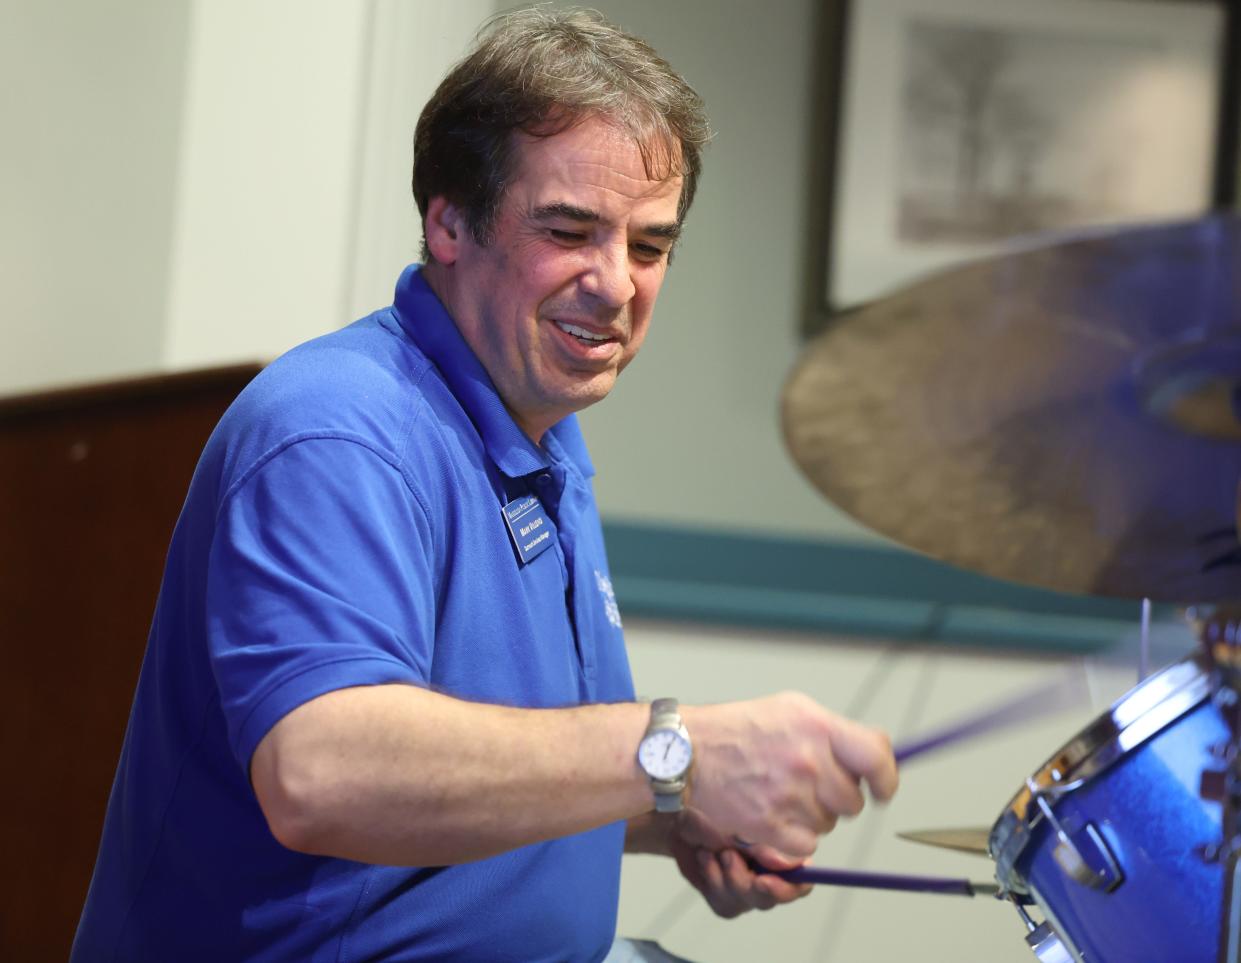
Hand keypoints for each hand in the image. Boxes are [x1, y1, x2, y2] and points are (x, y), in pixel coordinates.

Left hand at [667, 809, 810, 917]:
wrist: (680, 811)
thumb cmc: (712, 804)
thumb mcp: (739, 816)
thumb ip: (766, 842)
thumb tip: (786, 863)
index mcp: (782, 849)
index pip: (803, 876)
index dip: (793, 883)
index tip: (765, 879)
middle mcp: (770, 872)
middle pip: (775, 894)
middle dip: (749, 881)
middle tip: (728, 857)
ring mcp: (749, 887)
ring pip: (747, 901)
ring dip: (727, 876)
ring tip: (712, 851)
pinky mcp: (726, 898)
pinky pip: (725, 904)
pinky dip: (712, 881)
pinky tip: (705, 860)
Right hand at [681, 692, 897, 860]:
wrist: (688, 752)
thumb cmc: (737, 729)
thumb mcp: (790, 710)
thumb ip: (834, 732)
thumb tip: (876, 756)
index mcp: (816, 726)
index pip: (876, 757)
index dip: (887, 778)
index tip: (883, 788)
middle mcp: (808, 761)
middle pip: (852, 800)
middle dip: (836, 796)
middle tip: (808, 783)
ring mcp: (790, 796)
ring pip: (828, 824)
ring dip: (811, 815)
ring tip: (779, 792)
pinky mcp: (772, 826)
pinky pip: (806, 846)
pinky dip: (792, 837)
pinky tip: (771, 813)